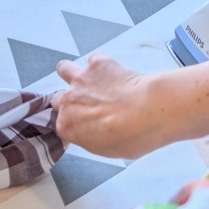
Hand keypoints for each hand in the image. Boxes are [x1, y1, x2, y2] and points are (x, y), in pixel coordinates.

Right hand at [52, 54, 168, 159]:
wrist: (149, 112)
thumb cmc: (133, 135)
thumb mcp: (107, 150)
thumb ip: (91, 138)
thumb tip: (94, 131)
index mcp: (67, 126)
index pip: (63, 122)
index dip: (75, 121)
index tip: (87, 122)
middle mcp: (68, 101)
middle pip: (60, 98)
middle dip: (72, 100)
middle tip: (91, 104)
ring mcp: (80, 80)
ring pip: (64, 68)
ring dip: (74, 73)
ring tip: (91, 80)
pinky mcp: (97, 63)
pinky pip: (93, 58)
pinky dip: (100, 63)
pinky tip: (112, 71)